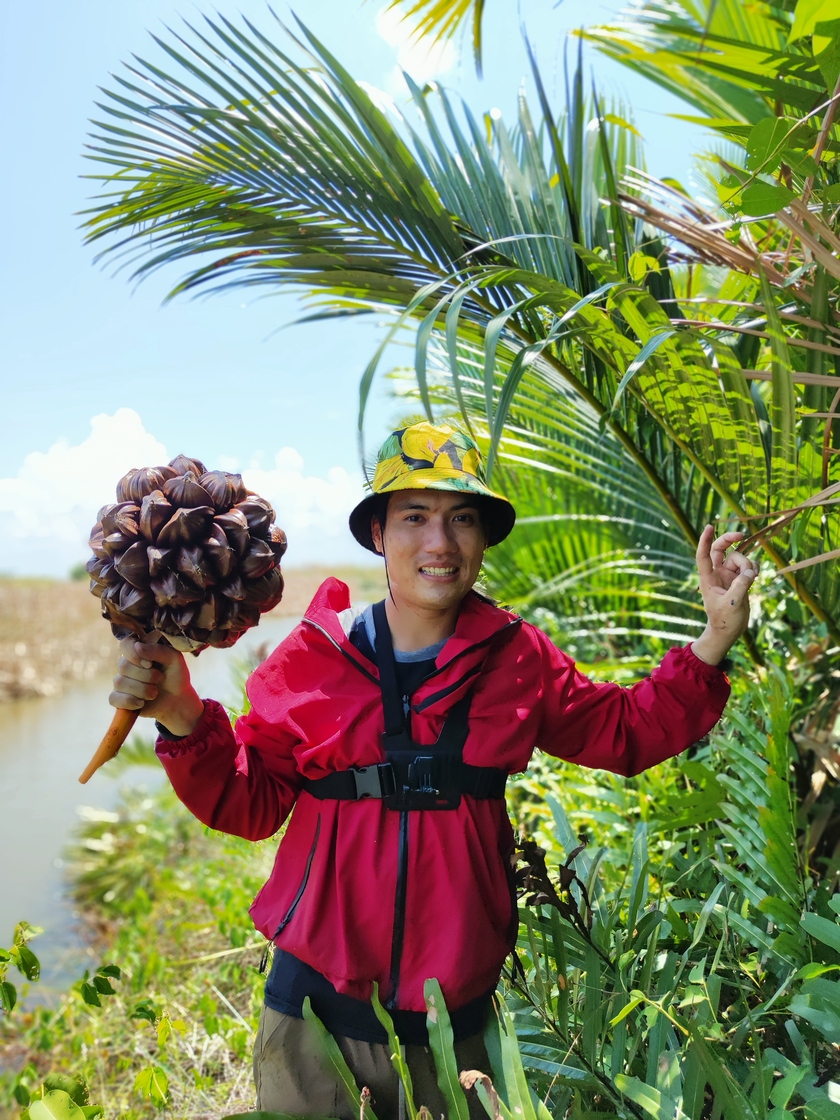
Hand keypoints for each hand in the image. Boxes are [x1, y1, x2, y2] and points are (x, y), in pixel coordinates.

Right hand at [110, 634, 203, 737]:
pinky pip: (114, 698)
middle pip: (123, 666)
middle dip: (145, 676)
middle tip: (159, 679)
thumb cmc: (176, 676)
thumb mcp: (174, 659)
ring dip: (142, 690)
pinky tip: (141, 703)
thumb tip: (137, 646)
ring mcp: (122, 682)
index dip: (134, 655)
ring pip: (119, 682)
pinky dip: (129, 702)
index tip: (150, 664)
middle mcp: (127, 665)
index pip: (125, 644)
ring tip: (154, 693)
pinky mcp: (120, 698)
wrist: (177, 700)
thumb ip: (157, 650)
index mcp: (139, 651)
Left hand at [692, 526, 757, 665]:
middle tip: (741, 534)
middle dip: (729, 540)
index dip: (704, 540)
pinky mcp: (739, 581)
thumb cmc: (724, 621)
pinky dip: (752, 567)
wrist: (728, 632)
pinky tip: (755, 575)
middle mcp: (717, 574)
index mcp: (708, 579)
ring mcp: (728, 576)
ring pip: (738, 558)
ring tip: (752, 577)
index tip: (709, 526)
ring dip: (747, 563)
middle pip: (720, 549)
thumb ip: (741, 586)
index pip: (703, 555)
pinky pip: (747, 567)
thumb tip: (750, 571)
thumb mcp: (732, 605)